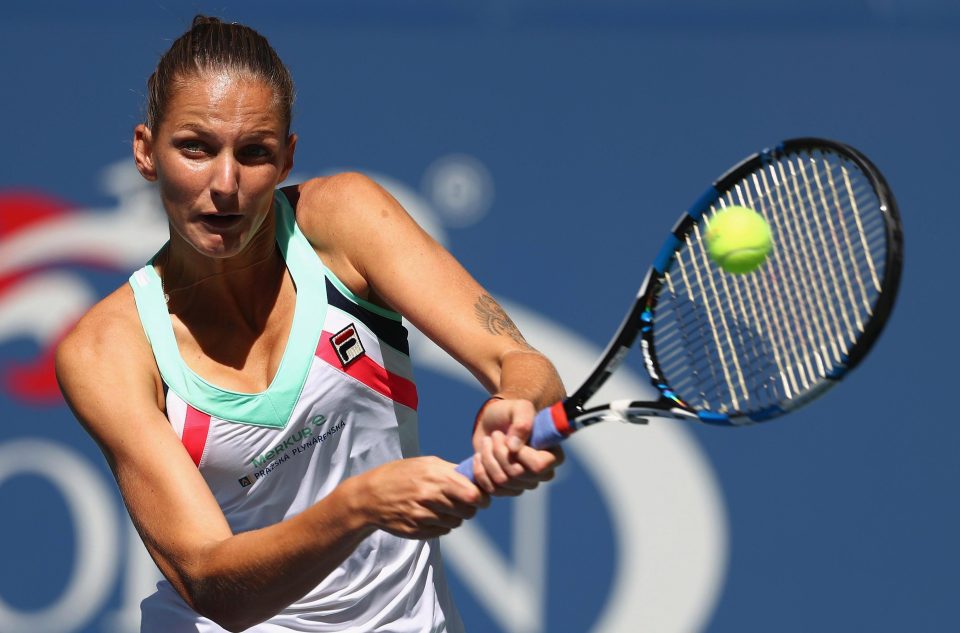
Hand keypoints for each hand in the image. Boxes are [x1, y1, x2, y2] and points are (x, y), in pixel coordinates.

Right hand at [356, 456, 488, 538]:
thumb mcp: (424, 463)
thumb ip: (450, 471)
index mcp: (435, 476)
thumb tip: (476, 477)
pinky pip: (443, 531)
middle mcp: (430, 496)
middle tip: (463, 503)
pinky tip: (431, 515)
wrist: (369, 497)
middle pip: (468, 511)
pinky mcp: (417, 531)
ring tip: (443, 507)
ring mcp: (422, 516)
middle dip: (469, 508)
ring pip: (456, 522)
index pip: (473, 494)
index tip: (481, 497)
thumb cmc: (401, 475)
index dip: (481, 497)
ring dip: (455, 517)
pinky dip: (442, 525)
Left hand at [467, 398, 564, 495]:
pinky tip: (479, 456)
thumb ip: (522, 422)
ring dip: (488, 458)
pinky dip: (480, 471)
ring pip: (502, 481)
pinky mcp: (507, 490)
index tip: (506, 435)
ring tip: (487, 441)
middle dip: (499, 452)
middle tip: (494, 435)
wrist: (493, 423)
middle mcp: (542, 474)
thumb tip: (514, 448)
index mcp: (553, 455)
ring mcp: (524, 484)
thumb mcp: (518, 408)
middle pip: (517, 474)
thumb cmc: (510, 413)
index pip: (538, 466)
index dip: (519, 454)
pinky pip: (492, 489)